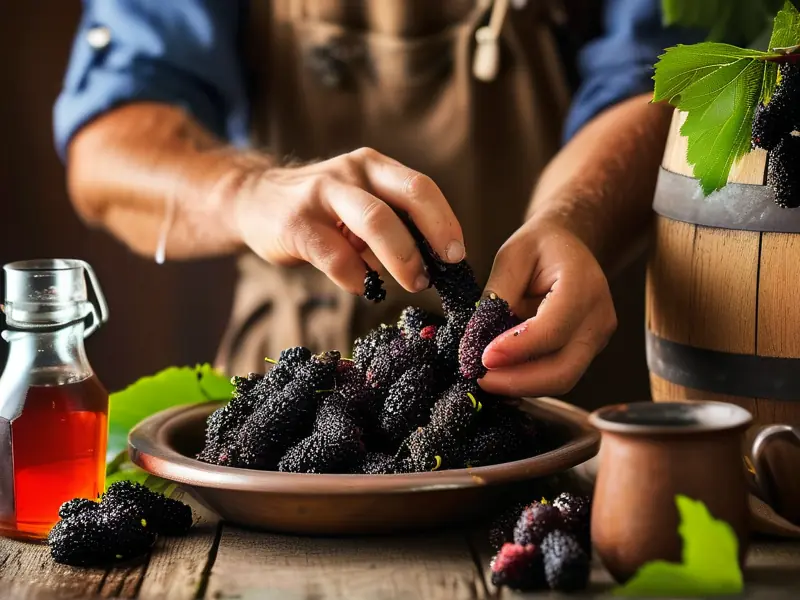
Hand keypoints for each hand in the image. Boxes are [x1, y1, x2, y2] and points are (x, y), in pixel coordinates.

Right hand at [232, 147, 464, 293]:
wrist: (254, 201)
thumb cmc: (321, 211)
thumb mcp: (359, 203)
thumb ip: (393, 222)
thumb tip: (435, 261)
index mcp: (374, 166)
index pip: (421, 187)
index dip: (445, 222)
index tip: (456, 256)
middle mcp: (353, 171)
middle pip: (408, 196)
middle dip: (431, 239)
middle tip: (437, 274)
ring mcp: (322, 194)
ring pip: (376, 221)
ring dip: (401, 259)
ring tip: (410, 283)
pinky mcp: (297, 224)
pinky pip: (337, 257)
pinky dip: (357, 278)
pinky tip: (361, 285)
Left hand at [478, 218, 616, 396]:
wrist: (569, 244)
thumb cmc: (540, 246)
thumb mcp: (511, 257)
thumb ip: (496, 295)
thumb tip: (475, 339)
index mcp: (583, 285)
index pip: (553, 329)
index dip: (517, 349)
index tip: (483, 357)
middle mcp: (598, 317)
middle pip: (563, 369)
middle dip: (518, 381)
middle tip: (480, 378)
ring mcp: (596, 337)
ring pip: (562, 379)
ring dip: (521, 385)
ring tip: (486, 377)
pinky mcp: (586, 350)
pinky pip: (559, 374)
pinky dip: (529, 380)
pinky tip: (502, 374)